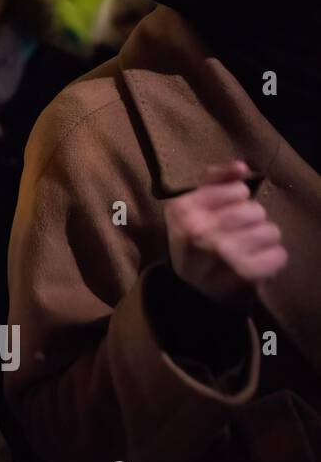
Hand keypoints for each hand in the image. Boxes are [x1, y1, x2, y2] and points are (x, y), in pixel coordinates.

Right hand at [165, 161, 287, 308]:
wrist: (191, 296)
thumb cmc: (194, 246)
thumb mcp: (192, 210)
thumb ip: (214, 182)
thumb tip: (241, 166)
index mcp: (183, 209)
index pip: (237, 189)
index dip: (234, 202)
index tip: (221, 217)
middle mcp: (199, 229)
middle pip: (255, 209)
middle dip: (250, 223)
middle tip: (234, 238)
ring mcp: (223, 252)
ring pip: (271, 230)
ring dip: (262, 242)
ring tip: (245, 252)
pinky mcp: (245, 273)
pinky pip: (279, 254)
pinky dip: (271, 261)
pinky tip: (253, 266)